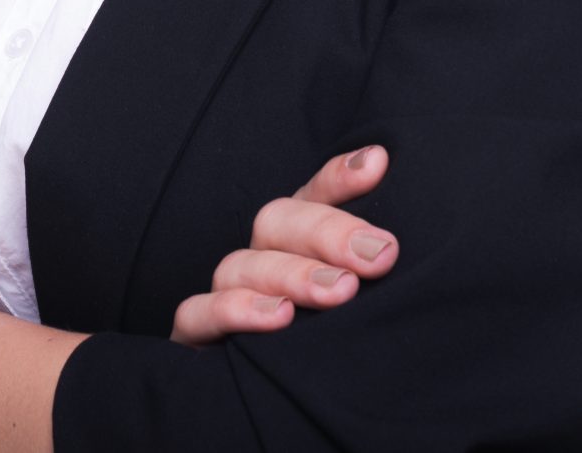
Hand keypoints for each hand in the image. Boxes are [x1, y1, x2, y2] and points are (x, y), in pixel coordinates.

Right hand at [168, 144, 399, 344]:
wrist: (277, 416)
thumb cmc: (324, 352)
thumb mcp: (353, 295)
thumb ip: (367, 253)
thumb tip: (386, 175)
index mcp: (294, 245)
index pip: (312, 197)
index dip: (340, 179)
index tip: (376, 165)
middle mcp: (257, 262)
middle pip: (276, 223)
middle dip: (328, 234)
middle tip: (378, 256)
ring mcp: (224, 295)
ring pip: (241, 265)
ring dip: (291, 273)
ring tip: (339, 291)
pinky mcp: (195, 336)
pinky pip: (197, 313)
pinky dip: (235, 309)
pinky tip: (279, 316)